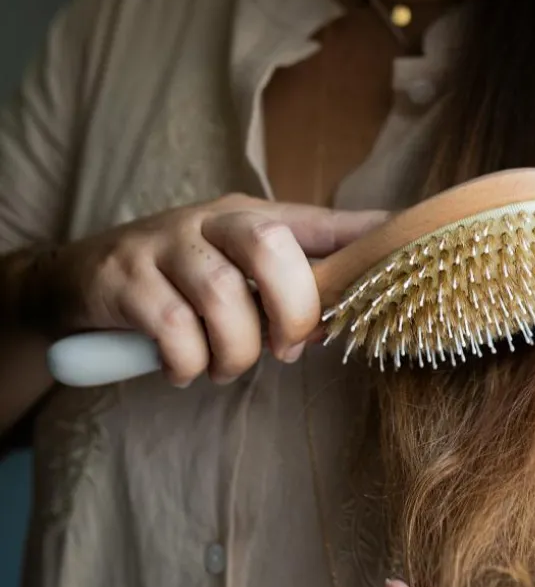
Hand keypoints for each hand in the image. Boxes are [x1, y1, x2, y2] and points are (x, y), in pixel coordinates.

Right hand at [18, 194, 385, 386]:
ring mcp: (164, 245)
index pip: (316, 221)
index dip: (363, 234)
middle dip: (291, 308)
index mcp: (248, 217)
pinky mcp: (124, 279)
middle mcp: (209, 220)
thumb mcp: (233, 270)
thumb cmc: (176, 281)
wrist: (77, 279)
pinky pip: (172, 327)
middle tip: (285, 348)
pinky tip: (182, 369)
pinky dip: (187, 362)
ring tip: (223, 367)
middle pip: (271, 246)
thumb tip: (346, 315)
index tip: (405, 244)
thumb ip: (287, 287)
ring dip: (234, 350)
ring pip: (221, 295)